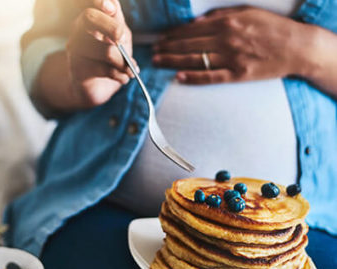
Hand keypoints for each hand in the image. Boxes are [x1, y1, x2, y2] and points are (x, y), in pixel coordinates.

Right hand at [66, 0, 136, 106]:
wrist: (97, 87)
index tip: (110, 8)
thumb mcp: (120, 38)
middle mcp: (79, 29)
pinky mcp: (77, 68)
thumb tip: (115, 14)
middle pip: (90, 17)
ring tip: (130, 71)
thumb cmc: (110, 59)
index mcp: (92, 18)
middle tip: (122, 39)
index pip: (91, 3)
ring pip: (105, 50)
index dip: (100, 1)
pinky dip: (120, 76)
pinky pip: (105, 70)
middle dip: (112, 27)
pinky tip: (124, 79)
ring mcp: (75, 48)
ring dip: (124, 63)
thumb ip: (119, 23)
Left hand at [153, 6, 312, 83]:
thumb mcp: (247, 12)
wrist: (296, 47)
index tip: (160, 39)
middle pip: (189, 44)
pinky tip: (178, 77)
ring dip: (173, 60)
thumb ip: (221, 15)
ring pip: (195, 59)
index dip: (173, 35)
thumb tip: (198, 21)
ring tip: (158, 62)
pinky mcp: (237, 74)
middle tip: (153, 51)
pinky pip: (210, 77)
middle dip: (168, 47)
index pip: (192, 29)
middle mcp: (225, 39)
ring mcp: (231, 58)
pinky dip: (194, 77)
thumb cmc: (272, 28)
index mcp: (227, 22)